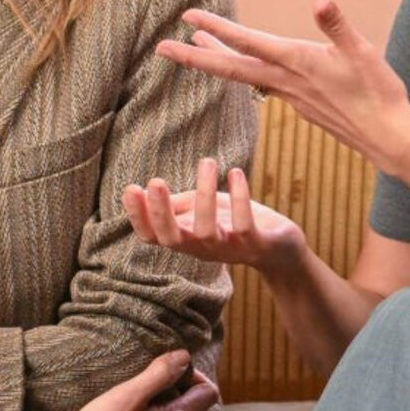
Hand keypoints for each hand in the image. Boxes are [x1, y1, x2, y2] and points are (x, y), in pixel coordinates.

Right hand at [66, 348, 220, 410]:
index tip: (168, 369)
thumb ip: (160, 374)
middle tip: (143, 382)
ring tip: (131, 401)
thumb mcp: (129, 394)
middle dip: (174, 388)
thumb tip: (184, 356)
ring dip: (160, 404)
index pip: (209, 393)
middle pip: (192, 405)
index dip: (194, 375)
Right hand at [124, 156, 306, 277]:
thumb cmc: (233, 223)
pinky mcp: (255, 244)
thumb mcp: (200, 211)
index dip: (138, 217)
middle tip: (154, 181)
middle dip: (159, 213)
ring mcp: (228, 248)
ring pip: (207, 230)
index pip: (153, 236)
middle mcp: (202, 247)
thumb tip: (142, 192)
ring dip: (205, 194)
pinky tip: (236, 173)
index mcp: (186, 238)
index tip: (130, 189)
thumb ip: (176, 206)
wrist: (279, 248)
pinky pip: (243, 225)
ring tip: (207, 162)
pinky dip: (240, 198)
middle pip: (172, 239)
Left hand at [158, 0, 409, 171]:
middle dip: (195, 56)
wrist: (388, 139)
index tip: (187, 18)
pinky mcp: (301, 105)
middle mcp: (286, 82)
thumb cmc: (379, 94)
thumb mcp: (363, 52)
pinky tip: (245, 67)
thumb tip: (321, 1)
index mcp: (297, 63)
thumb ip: (338, 26)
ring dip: (217, 60)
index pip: (248, 42)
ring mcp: (291, 96)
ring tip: (196, 45)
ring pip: (244, 76)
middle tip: (163, 47)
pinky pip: (261, 85)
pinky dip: (243, 72)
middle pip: (231, 67)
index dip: (217, 28)